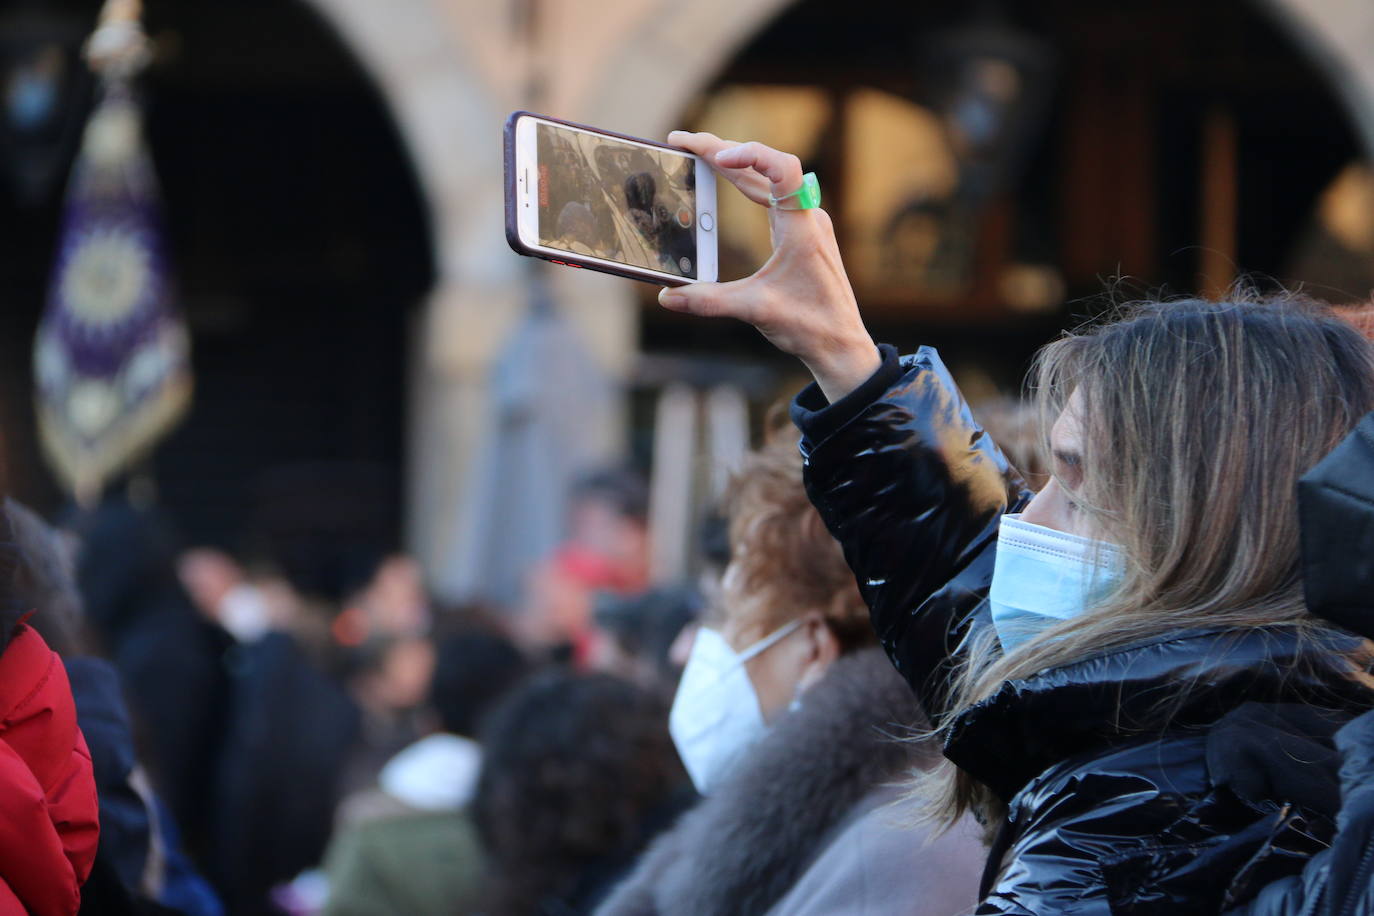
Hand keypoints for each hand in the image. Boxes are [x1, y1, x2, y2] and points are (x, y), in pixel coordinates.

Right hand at [660, 131, 879, 402]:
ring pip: (766, 179)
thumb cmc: (810, 326)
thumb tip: (667, 296)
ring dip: (732, 163)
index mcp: (802, 227)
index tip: (716, 156)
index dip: (750, 153)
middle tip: (681, 142)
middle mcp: (806, 217)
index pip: (782, 169)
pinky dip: (744, 182)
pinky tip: (724, 179)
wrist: (841, 344)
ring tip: (695, 153)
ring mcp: (805, 224)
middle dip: (721, 151)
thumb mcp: (755, 310)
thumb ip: (709, 301)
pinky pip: (770, 196)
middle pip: (764, 167)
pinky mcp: (800, 234)